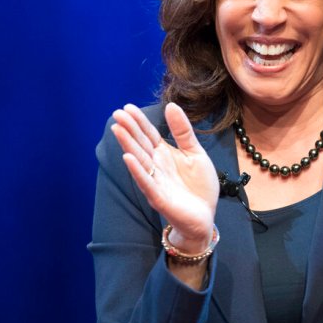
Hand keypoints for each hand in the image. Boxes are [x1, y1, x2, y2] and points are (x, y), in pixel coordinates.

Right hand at [110, 102, 218, 253]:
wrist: (205, 216)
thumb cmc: (199, 186)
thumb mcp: (195, 153)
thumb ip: (183, 132)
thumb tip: (171, 105)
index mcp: (165, 154)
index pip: (149, 134)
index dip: (139, 121)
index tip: (127, 107)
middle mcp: (157, 166)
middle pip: (141, 144)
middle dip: (129, 129)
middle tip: (117, 113)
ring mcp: (156, 181)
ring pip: (139, 160)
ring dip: (128, 145)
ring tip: (117, 130)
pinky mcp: (159, 198)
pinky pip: (147, 182)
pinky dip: (137, 171)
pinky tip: (128, 158)